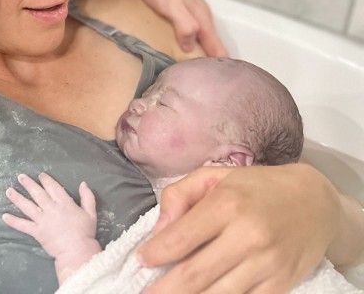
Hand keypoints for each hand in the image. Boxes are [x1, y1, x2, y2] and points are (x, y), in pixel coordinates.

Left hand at [2, 173, 99, 259]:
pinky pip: (23, 225)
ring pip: (27, 206)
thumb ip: (87, 197)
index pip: (53, 187)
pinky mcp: (37, 231)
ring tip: (8, 191)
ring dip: (17, 198)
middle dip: (28, 184)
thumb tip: (83, 183)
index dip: (46, 180)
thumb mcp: (90, 213)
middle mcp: (51, 208)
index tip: (40, 175)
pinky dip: (13, 221)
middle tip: (20, 177)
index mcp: (64, 203)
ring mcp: (42, 220)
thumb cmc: (85, 232)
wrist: (77, 251)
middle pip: (38, 193)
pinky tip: (4, 216)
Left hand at [137, 164, 341, 292]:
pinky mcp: (281, 285)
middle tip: (144, 293)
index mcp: (227, 204)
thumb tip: (157, 231)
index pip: (182, 237)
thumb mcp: (215, 177)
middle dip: (164, 288)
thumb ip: (179, 196)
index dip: (156, 253)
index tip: (141, 260)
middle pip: (195, 274)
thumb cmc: (257, 187)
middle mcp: (248, 235)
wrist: (317, 203)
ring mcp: (267, 264)